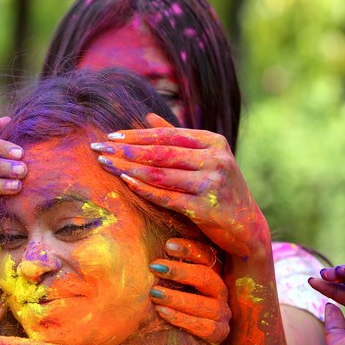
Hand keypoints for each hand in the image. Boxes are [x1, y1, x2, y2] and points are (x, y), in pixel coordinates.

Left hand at [92, 113, 268, 257]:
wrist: (246, 227)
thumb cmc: (219, 190)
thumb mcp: (204, 159)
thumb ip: (178, 139)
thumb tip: (148, 117)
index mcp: (213, 142)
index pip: (168, 135)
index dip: (137, 135)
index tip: (110, 136)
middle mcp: (215, 159)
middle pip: (161, 152)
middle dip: (126, 149)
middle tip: (99, 147)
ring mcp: (212, 183)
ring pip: (162, 173)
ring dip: (129, 168)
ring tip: (105, 164)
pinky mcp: (206, 208)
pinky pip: (168, 197)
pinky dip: (145, 189)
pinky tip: (125, 182)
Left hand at [148, 237, 230, 344]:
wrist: (184, 340)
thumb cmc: (172, 305)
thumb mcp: (170, 284)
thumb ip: (166, 267)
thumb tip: (150, 247)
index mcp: (212, 274)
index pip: (207, 255)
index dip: (189, 249)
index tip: (167, 245)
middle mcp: (220, 292)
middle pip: (206, 277)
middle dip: (180, 271)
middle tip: (154, 267)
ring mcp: (222, 313)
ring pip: (204, 304)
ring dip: (177, 298)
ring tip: (154, 293)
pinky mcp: (219, 333)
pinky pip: (203, 326)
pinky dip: (181, 319)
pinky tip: (162, 312)